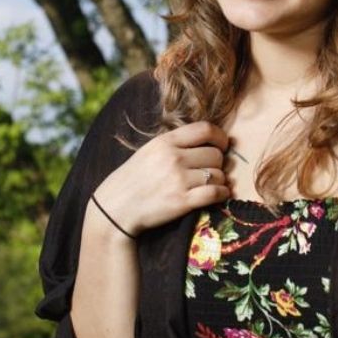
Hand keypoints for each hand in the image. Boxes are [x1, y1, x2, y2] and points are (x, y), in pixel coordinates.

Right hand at [91, 121, 230, 236]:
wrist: (115, 208)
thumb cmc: (133, 179)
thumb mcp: (149, 151)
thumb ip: (175, 144)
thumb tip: (208, 142)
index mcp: (165, 142)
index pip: (205, 129)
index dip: (220, 137)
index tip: (222, 146)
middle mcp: (173, 158)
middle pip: (216, 154)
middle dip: (218, 163)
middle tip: (212, 170)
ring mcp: (178, 180)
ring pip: (218, 174)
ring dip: (219, 180)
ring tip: (211, 184)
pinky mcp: (182, 201)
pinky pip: (215, 193)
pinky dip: (222, 194)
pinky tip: (219, 195)